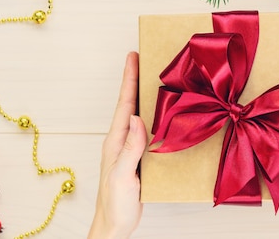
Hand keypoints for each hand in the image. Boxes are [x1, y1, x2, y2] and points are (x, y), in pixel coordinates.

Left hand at [88, 52, 146, 238]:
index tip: (132, 56)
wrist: (115, 226)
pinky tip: (164, 117)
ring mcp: (130, 149)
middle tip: (143, 59)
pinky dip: (155, 118)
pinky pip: (147, 132)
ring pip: (139, 116)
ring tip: (154, 79)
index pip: (124, 103)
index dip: (129, 79)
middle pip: (130, 104)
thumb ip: (130, 147)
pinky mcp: (139, 158)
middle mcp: (121, 140)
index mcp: (115, 140)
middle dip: (136, 80)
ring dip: (145, 97)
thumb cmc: (115, 203)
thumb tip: (136, 117)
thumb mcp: (122, 174)